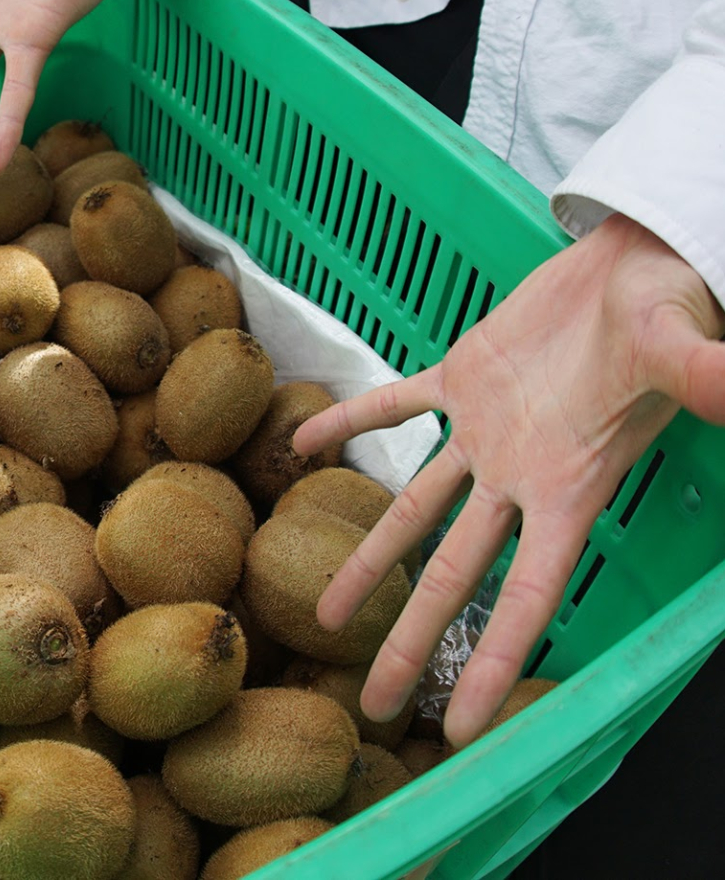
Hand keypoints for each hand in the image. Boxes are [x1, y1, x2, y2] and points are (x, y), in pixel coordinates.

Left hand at [292, 214, 724, 746]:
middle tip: (372, 703)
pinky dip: (350, 423)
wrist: (640, 258)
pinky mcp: (463, 378)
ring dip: (370, 559)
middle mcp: (518, 476)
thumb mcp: (681, 348)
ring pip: (414, 507)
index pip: (527, 596)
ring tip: (324, 615)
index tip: (460, 730)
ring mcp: (485, 432)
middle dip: (412, 640)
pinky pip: (394, 405)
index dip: (492, 664)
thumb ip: (705, 379)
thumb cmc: (667, 307)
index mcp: (567, 487)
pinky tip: (303, 444)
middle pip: (454, 575)